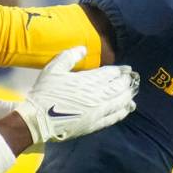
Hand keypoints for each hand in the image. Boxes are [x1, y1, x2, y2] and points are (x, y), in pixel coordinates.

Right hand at [15, 46, 138, 143]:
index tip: (127, 69)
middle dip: (127, 82)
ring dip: (128, 95)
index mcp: (88, 80)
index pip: (110, 73)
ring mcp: (97, 111)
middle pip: (118, 87)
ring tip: (133, 91)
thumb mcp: (53, 69)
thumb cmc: (44, 92)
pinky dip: (123, 112)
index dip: (120, 71)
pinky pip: (114, 117)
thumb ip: (69, 56)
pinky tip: (128, 108)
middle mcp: (97, 95)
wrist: (38, 119)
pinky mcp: (95, 124)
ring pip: (119, 102)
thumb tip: (83, 49)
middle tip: (133, 79)